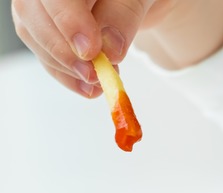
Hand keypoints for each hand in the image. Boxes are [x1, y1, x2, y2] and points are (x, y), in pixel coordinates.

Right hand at [12, 0, 177, 97]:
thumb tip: (109, 49)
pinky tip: (88, 88)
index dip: (67, 21)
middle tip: (94, 74)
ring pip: (32, 35)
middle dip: (63, 51)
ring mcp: (36, 4)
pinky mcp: (39, 27)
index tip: (90, 50)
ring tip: (100, 81)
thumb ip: (123, 17)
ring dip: (65, 67)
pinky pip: (42, 53)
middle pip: (32, 13)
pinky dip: (66, 75)